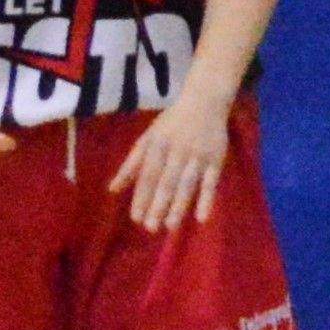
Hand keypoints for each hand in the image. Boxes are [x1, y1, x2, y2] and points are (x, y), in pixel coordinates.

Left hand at [114, 87, 234, 232]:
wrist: (204, 102)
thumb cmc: (172, 123)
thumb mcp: (147, 138)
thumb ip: (131, 165)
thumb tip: (113, 189)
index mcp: (156, 145)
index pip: (147, 175)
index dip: (141, 197)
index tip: (136, 218)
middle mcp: (176, 151)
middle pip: (166, 182)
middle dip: (157, 205)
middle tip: (151, 228)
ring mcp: (198, 156)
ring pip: (187, 184)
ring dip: (179, 206)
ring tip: (170, 226)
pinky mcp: (216, 159)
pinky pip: (211, 182)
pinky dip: (207, 199)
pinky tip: (202, 217)